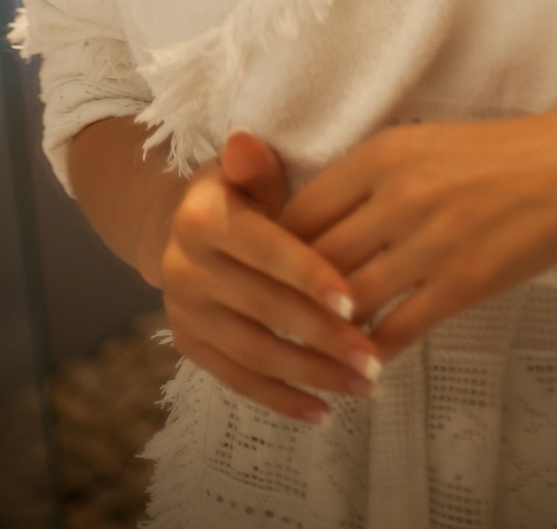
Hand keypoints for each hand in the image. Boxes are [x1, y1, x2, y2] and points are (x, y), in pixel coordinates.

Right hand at [159, 130, 383, 423]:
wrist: (182, 226)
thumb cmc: (240, 192)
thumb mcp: (247, 170)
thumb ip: (254, 164)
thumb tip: (246, 144)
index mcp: (201, 218)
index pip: (262, 249)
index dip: (307, 275)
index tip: (353, 302)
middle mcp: (183, 267)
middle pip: (263, 308)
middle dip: (323, 337)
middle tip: (374, 357)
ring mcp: (183, 311)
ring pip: (254, 352)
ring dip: (311, 374)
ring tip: (363, 383)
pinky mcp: (188, 344)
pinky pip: (237, 379)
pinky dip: (280, 399)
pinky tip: (323, 411)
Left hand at [281, 116, 556, 361]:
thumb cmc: (496, 153)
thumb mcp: (422, 143)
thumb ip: (370, 176)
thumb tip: (316, 218)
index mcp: (382, 154)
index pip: (301, 209)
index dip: (275, 246)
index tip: (264, 269)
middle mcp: (397, 197)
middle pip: (315, 259)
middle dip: (287, 295)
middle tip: (269, 321)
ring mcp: (429, 244)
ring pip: (350, 301)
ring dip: (324, 333)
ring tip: (304, 353)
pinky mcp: (462, 285)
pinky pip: (399, 329)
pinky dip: (374, 352)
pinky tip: (363, 365)